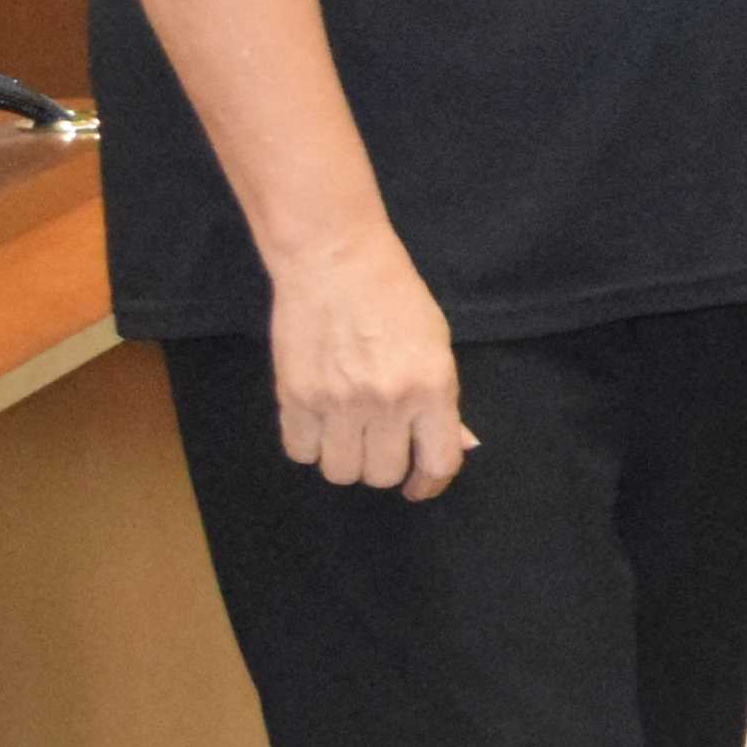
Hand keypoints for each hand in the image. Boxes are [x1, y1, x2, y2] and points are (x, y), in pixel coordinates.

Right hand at [264, 231, 477, 498]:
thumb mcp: (436, 345)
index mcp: (432, 388)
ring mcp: (337, 402)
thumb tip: (451, 445)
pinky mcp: (294, 396)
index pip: (438, 463)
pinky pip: (300, 451)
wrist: (336, 260)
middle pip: (382, 474)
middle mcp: (387, 402)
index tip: (419, 485)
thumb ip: (441, 400)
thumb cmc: (395, 296)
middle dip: (383, 466)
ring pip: (339, 472)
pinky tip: (317, 424)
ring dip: (345, 459)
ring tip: (346, 433)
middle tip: (378, 445)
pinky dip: (309, 445)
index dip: (429, 483)